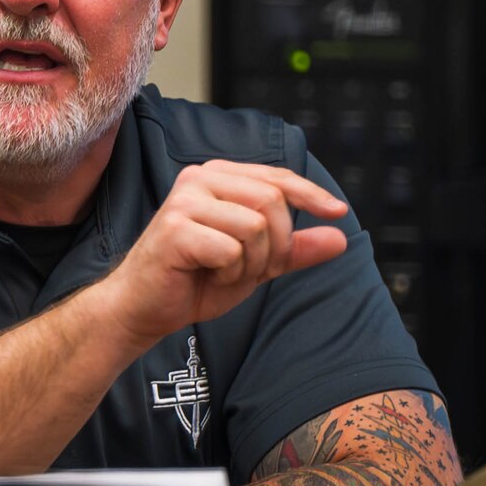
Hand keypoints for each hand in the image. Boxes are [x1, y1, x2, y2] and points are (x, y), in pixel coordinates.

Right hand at [99, 161, 348, 343]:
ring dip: (252, 263)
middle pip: (272, 200)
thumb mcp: (255, 263)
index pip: (276, 178)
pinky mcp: (174, 228)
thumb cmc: (195, 280)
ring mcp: (184, 201)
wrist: (145, 308)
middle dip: (277, 245)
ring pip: (256, 226)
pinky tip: (208, 277)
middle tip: (255, 270)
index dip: (311, 195)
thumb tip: (340, 237)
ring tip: (226, 274)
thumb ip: (293, 249)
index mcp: (217, 177)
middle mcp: (199, 179)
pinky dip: (230, 274)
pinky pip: (232, 250)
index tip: (338, 213)